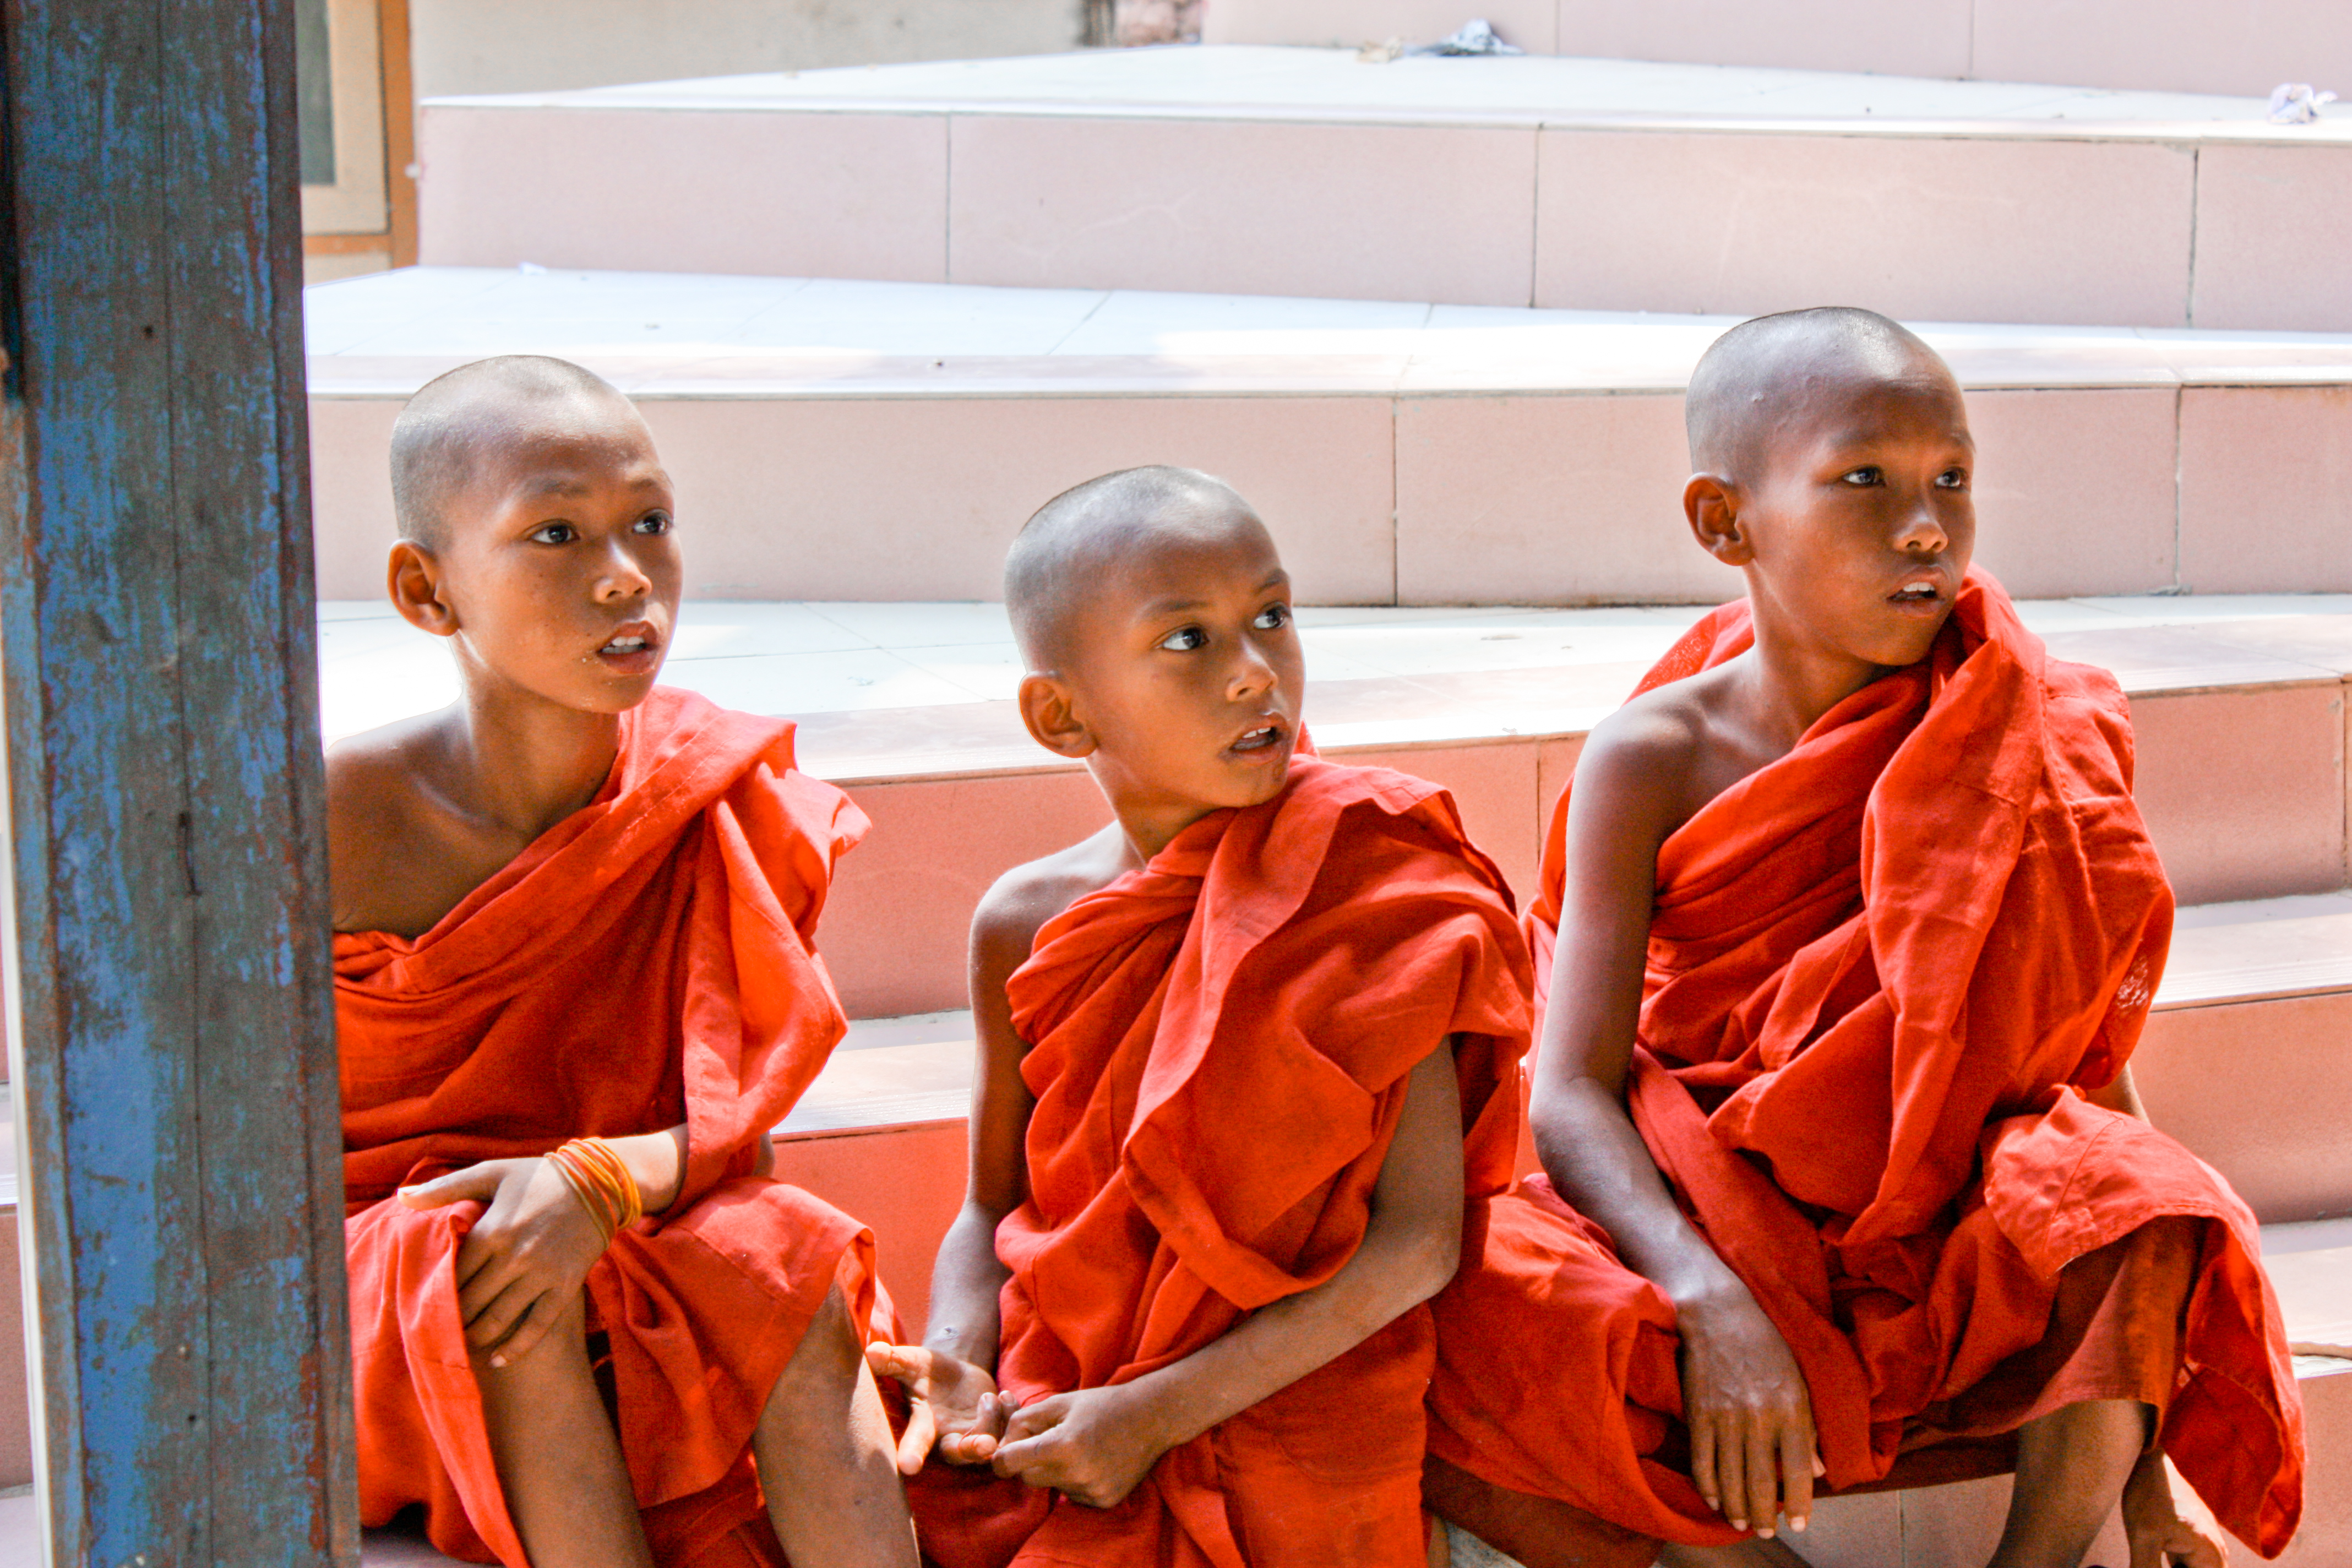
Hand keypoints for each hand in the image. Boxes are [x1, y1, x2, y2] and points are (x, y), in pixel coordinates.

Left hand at [399, 1158, 608, 1367]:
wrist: (600, 1182)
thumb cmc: (539, 1176)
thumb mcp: (492, 1173)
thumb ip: (446, 1187)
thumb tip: (401, 1196)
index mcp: (492, 1230)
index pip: (453, 1274)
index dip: (436, 1293)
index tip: (425, 1305)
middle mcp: (514, 1257)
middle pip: (471, 1301)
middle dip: (452, 1320)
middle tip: (437, 1332)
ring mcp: (542, 1274)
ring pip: (498, 1319)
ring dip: (476, 1337)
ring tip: (462, 1345)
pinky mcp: (565, 1286)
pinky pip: (537, 1325)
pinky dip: (517, 1348)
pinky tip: (499, 1361)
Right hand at [867, 1343, 1012, 1472]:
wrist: (954, 1372)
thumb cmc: (926, 1371)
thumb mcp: (911, 1361)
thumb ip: (893, 1360)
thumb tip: (871, 1352)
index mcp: (924, 1424)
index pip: (915, 1442)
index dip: (911, 1453)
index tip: (908, 1466)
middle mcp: (948, 1437)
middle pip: (959, 1454)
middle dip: (971, 1451)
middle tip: (984, 1443)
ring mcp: (972, 1436)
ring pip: (988, 1444)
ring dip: (994, 1421)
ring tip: (991, 1396)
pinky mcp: (994, 1431)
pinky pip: (1008, 1432)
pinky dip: (1010, 1415)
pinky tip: (1006, 1396)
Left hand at [989, 1384, 1169, 1508]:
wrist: (1150, 1417)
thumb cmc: (1101, 1404)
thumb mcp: (1058, 1402)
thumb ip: (1022, 1421)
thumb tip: (998, 1446)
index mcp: (1062, 1445)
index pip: (1010, 1463)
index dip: (1002, 1456)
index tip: (1006, 1451)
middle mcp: (1076, 1473)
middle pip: (1028, 1478)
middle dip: (1029, 1461)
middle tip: (1048, 1441)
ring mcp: (1092, 1491)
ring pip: (1051, 1487)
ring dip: (1054, 1471)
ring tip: (1078, 1448)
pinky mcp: (1104, 1501)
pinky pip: (1073, 1496)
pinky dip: (1075, 1481)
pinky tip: (1093, 1461)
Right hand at [1674, 1278, 1822, 1538]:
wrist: (1718, 1312)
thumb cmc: (1766, 1344)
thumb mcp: (1799, 1381)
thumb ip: (1809, 1427)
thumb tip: (1818, 1471)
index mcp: (1791, 1409)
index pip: (1798, 1472)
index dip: (1798, 1503)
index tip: (1798, 1524)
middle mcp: (1759, 1417)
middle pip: (1760, 1482)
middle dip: (1765, 1515)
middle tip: (1768, 1532)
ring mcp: (1725, 1416)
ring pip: (1730, 1477)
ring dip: (1737, 1507)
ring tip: (1744, 1523)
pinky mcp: (1698, 1412)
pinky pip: (1701, 1460)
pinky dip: (1708, 1486)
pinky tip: (1715, 1499)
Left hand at [2123, 1451, 2227, 1567]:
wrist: (2148, 1460)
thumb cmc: (2148, 1495)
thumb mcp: (2143, 1537)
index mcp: (2211, 1555)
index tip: (2161, 1566)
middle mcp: (2215, 1552)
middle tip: (2151, 1563)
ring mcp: (2205, 1545)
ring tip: (2152, 1556)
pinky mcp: (2191, 1541)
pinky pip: (2187, 1567)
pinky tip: (2151, 1562)